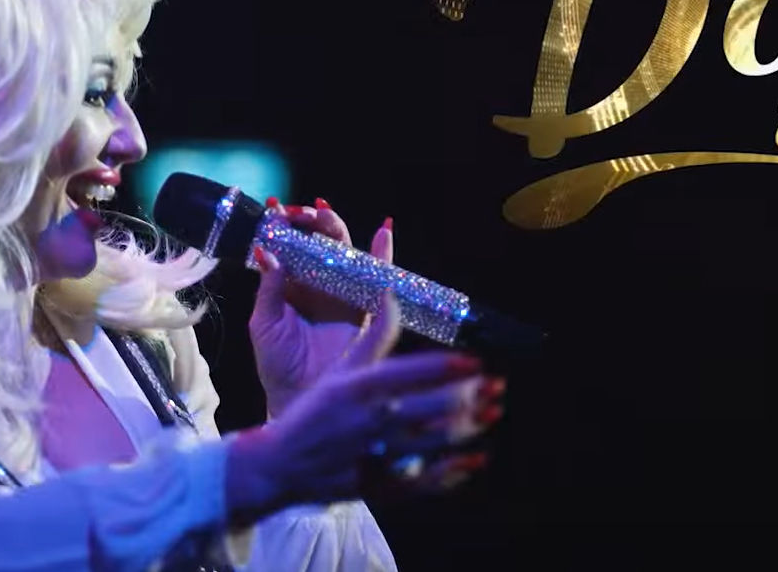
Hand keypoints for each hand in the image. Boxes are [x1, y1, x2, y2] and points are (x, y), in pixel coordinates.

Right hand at [225, 290, 501, 523]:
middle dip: (468, 396)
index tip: (476, 360)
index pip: (412, 373)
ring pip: (432, 440)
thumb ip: (373, 335)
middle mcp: (370, 420)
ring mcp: (376, 456)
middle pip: (430, 406)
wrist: (280, 465)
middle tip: (497, 386)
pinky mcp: (380, 485)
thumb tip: (392, 293)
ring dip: (468, 427)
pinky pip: (424, 480)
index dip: (448, 367)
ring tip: (492, 412)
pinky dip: (453, 472)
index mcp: (359, 388)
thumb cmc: (313, 413)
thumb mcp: (340, 370)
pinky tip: (476, 460)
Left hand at [249, 198, 391, 417]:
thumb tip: (267, 251)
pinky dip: (382, 253)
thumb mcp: (264, 323)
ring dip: (337, 230)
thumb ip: (269, 287)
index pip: (290, 248)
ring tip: (325, 213)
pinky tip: (383, 231)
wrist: (300, 399)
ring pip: (344, 253)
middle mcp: (317, 286)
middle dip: (311, 223)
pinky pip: (377, 277)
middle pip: (319, 244)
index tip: (275, 210)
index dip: (284, 228)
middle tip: (300, 211)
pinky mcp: (363, 308)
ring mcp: (341, 295)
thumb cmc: (278, 365)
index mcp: (290, 287)